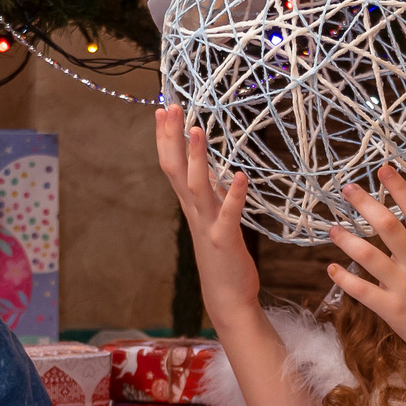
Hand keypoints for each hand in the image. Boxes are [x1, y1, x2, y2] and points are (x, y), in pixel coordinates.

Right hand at [155, 106, 259, 317]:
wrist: (227, 298)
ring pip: (196, 187)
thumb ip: (212, 194)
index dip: (165, 138)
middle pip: (175, 169)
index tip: (163, 109)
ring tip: (197, 129)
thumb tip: (211, 170)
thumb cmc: (222, 257)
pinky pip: (228, 214)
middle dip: (172, 137)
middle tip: (171, 106)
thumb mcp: (215, 218)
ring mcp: (206, 225)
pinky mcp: (224, 240)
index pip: (171, 165)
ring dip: (196, 158)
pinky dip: (234, 195)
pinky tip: (242, 175)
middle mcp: (193, 212)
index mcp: (190, 205)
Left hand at [325, 167, 405, 375]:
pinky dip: (343, 278)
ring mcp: (404, 287)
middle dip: (365, 204)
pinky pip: (360, 290)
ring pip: (368, 255)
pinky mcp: (391, 310)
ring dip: (346, 239)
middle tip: (347, 188)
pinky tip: (332, 268)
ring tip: (332, 228)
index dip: (400, 188)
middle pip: (388, 226)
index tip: (383, 169)